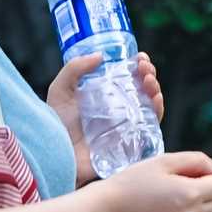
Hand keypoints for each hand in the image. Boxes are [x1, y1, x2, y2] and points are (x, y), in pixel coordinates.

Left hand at [48, 50, 165, 186]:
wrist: (56, 156)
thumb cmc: (54, 127)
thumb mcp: (60, 91)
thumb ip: (74, 68)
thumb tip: (100, 56)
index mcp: (105, 97)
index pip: (128, 78)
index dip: (138, 66)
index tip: (139, 58)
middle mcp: (118, 111)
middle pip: (142, 90)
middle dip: (149, 75)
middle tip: (144, 67)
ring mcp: (125, 127)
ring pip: (150, 106)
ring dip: (155, 89)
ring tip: (148, 81)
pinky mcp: (130, 143)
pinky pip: (150, 128)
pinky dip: (157, 112)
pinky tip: (154, 99)